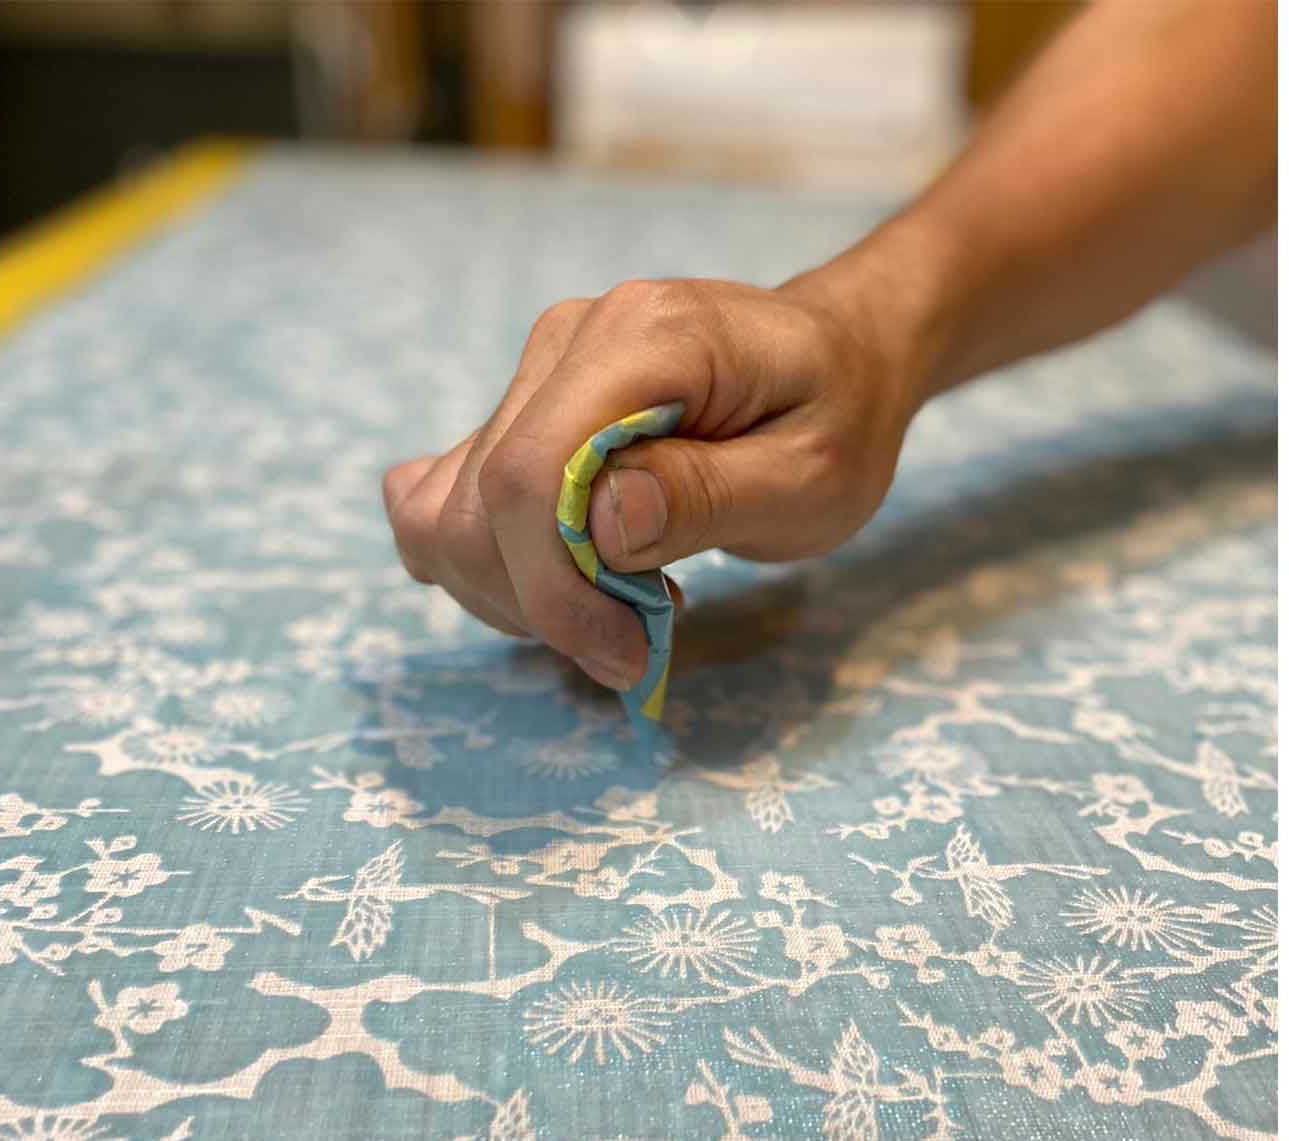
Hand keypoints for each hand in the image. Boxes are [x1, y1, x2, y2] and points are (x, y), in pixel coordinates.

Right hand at [381, 273, 920, 691]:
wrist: (837, 359)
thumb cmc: (839, 419)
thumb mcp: (812, 477)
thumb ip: (705, 497)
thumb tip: (600, 524)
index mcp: (644, 339)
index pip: (531, 473)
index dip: (556, 589)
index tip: (626, 654)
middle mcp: (567, 342)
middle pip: (479, 503)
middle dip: (540, 604)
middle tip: (635, 641)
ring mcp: (534, 374)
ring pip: (451, 514)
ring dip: (515, 595)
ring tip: (616, 604)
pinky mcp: (520, 411)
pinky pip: (449, 503)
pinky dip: (493, 567)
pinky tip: (571, 579)